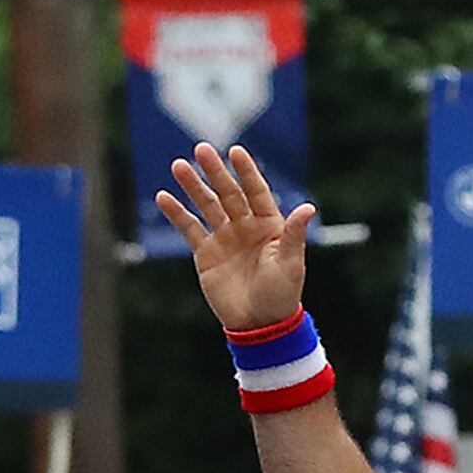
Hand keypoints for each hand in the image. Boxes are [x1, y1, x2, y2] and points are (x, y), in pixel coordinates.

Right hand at [156, 144, 316, 332]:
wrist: (260, 323)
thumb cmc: (282, 294)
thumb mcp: (291, 264)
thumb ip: (295, 235)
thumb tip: (309, 208)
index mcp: (271, 226)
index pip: (257, 192)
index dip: (247, 172)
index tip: (236, 151)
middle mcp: (246, 227)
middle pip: (229, 193)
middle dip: (216, 172)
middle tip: (202, 149)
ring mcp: (225, 238)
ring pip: (207, 206)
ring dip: (193, 186)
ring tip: (178, 166)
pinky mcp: (206, 252)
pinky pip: (189, 228)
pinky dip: (176, 213)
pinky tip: (163, 197)